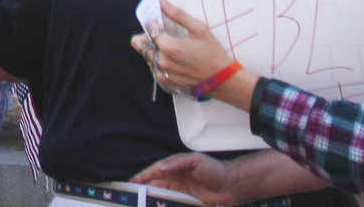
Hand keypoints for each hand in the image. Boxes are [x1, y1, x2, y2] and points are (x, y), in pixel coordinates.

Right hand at [133, 154, 248, 205]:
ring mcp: (180, 191)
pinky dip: (164, 206)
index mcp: (175, 166)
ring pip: (162, 196)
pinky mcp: (187, 202)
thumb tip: (161, 169)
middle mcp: (175, 179)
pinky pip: (172, 204)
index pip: (154, 171)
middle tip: (131, 197)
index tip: (131, 182)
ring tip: (142, 204)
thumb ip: (177, 164)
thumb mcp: (196, 161)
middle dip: (143, 190)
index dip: (142, 176)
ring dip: (152, 200)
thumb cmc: (215, 170)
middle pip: (155, 185)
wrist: (232, 186)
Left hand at [135, 0, 237, 92]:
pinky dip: (159, 64)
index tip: (160, 23)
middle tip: (162, 36)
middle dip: (148, 38)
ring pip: (147, 57)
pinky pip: (154, 70)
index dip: (154, 24)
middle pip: (141, 45)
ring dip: (154, 51)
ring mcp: (163, 75)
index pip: (149, 29)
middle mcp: (162, 62)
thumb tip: (161, 2)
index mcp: (168, 47)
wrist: (224, 81)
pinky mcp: (166, 84)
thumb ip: (177, 14)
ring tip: (172, 50)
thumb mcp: (199, 29)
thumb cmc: (213, 54)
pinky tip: (174, 61)